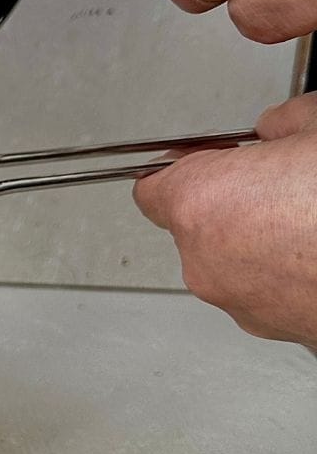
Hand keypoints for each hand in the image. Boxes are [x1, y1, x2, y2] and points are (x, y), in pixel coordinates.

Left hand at [133, 93, 316, 345]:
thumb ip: (283, 123)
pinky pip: (267, 291)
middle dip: (231, 204)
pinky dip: (288, 274)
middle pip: (196, 226)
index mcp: (199, 202)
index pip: (151, 187)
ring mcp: (241, 302)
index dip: (182, 169)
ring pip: (232, 263)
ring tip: (310, 220)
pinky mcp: (279, 330)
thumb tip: (279, 126)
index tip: (209, 159)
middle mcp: (205, 260)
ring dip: (261, 243)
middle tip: (280, 184)